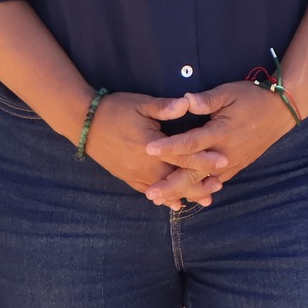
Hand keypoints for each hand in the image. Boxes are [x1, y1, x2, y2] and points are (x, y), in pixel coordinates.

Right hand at [84, 93, 221, 206]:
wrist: (84, 123)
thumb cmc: (115, 109)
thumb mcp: (141, 104)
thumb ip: (165, 107)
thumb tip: (187, 103)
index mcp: (151, 146)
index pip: (183, 155)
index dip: (204, 159)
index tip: (223, 162)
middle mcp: (144, 165)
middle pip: (176, 178)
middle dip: (198, 184)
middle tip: (218, 187)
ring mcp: (134, 174)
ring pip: (164, 189)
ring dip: (185, 193)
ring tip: (204, 199)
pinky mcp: (127, 177)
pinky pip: (148, 191)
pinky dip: (164, 197)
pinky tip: (175, 203)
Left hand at [142, 82, 297, 206]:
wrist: (282, 111)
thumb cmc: (253, 97)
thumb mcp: (229, 92)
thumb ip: (206, 100)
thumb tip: (184, 101)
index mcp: (221, 132)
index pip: (191, 142)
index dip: (170, 147)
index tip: (149, 150)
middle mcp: (225, 153)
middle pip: (195, 173)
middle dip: (172, 185)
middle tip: (150, 193)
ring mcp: (232, 163)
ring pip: (204, 183)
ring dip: (183, 192)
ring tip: (163, 200)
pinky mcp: (237, 166)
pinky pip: (216, 182)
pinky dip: (200, 191)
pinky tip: (187, 197)